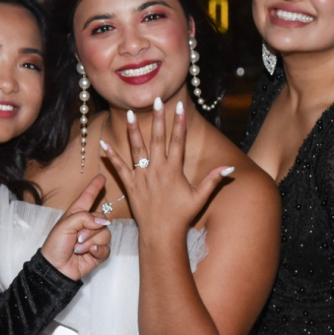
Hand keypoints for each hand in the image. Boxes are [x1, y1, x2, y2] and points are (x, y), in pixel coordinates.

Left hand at [40, 174, 111, 280]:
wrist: (56, 268)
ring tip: (78, 248)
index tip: (101, 177)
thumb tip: (104, 221)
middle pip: (102, 219)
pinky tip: (88, 254)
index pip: (87, 197)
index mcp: (76, 214)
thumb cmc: (55, 245)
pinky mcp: (98, 252)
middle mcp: (87, 225)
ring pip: (106, 234)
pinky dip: (98, 251)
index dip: (94, 187)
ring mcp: (93, 239)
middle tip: (77, 238)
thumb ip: (84, 217)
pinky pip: (107, 248)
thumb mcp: (65, 225)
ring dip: (92, 241)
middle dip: (91, 229)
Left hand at [101, 99, 233, 238]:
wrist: (161, 234)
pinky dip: (111, 156)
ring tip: (132, 113)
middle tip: (156, 100)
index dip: (179, 123)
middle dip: (158, 119)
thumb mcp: (200, 197)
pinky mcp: (130, 185)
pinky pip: (119, 168)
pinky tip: (103, 144)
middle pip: (157, 139)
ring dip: (134, 131)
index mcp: (174, 170)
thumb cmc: (181, 216)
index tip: (180, 107)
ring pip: (137, 149)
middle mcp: (157, 170)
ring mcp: (142, 177)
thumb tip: (230, 167)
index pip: (177, 141)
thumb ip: (214, 180)